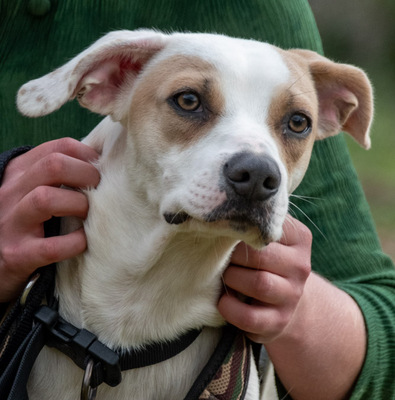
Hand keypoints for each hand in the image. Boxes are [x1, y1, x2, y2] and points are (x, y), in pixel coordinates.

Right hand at [0, 138, 99, 301]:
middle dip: (87, 175)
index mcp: (18, 173)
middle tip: (100, 191)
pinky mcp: (17, 255)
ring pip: (45, 199)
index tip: (101, 169)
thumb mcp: (31, 190)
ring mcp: (11, 224)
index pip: (59, 148)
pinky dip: (76, 242)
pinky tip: (84, 240)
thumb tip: (100, 165)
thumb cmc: (25, 222)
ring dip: (78, 205)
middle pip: (54, 166)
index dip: (88, 155)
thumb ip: (58, 176)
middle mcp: (11, 193)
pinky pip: (52, 247)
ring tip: (89, 215)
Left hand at [218, 215, 311, 342]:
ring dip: (233, 280)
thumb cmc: (268, 260)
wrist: (285, 300)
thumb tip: (221, 206)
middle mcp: (301, 267)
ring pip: (259, 284)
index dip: (240, 233)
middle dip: (234, 257)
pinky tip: (223, 301)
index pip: (267, 229)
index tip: (226, 235)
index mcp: (299, 239)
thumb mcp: (270, 238)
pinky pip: (251, 317)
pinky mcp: (278, 322)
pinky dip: (231, 309)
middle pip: (261, 256)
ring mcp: (292, 296)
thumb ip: (255, 222)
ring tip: (225, 277)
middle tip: (222, 258)